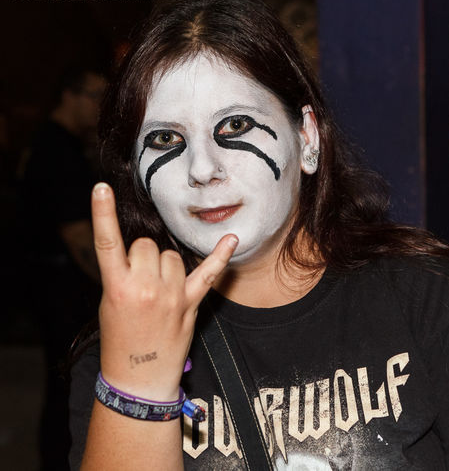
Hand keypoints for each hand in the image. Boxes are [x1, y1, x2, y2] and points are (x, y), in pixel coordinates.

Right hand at [91, 182, 237, 400]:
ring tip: (159, 289)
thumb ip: (123, 274)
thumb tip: (141, 251)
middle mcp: (145, 287)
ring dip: (166, 264)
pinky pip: (209, 273)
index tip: (101, 187)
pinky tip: (232, 239)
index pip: (108, 243)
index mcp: (117, 287)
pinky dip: (221, 256)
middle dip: (142, 256)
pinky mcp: (190, 303)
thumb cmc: (120, 339)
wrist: (139, 377)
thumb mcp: (109, 304)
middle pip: (147, 245)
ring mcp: (171, 295)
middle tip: (139, 281)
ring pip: (172, 255)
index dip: (101, 213)